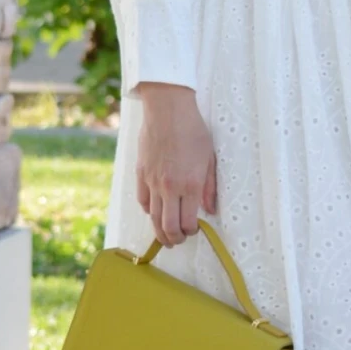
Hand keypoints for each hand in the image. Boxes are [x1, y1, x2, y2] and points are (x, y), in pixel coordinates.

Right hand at [133, 82, 216, 245]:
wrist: (168, 109)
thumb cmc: (193, 130)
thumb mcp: (209, 157)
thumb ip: (209, 187)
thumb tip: (209, 210)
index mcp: (191, 184)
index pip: (187, 221)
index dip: (190, 231)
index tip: (193, 229)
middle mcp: (170, 187)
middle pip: (168, 226)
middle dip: (174, 238)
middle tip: (178, 240)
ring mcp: (153, 181)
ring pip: (153, 217)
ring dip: (159, 231)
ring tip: (165, 236)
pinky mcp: (141, 173)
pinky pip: (143, 201)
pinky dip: (149, 211)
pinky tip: (155, 212)